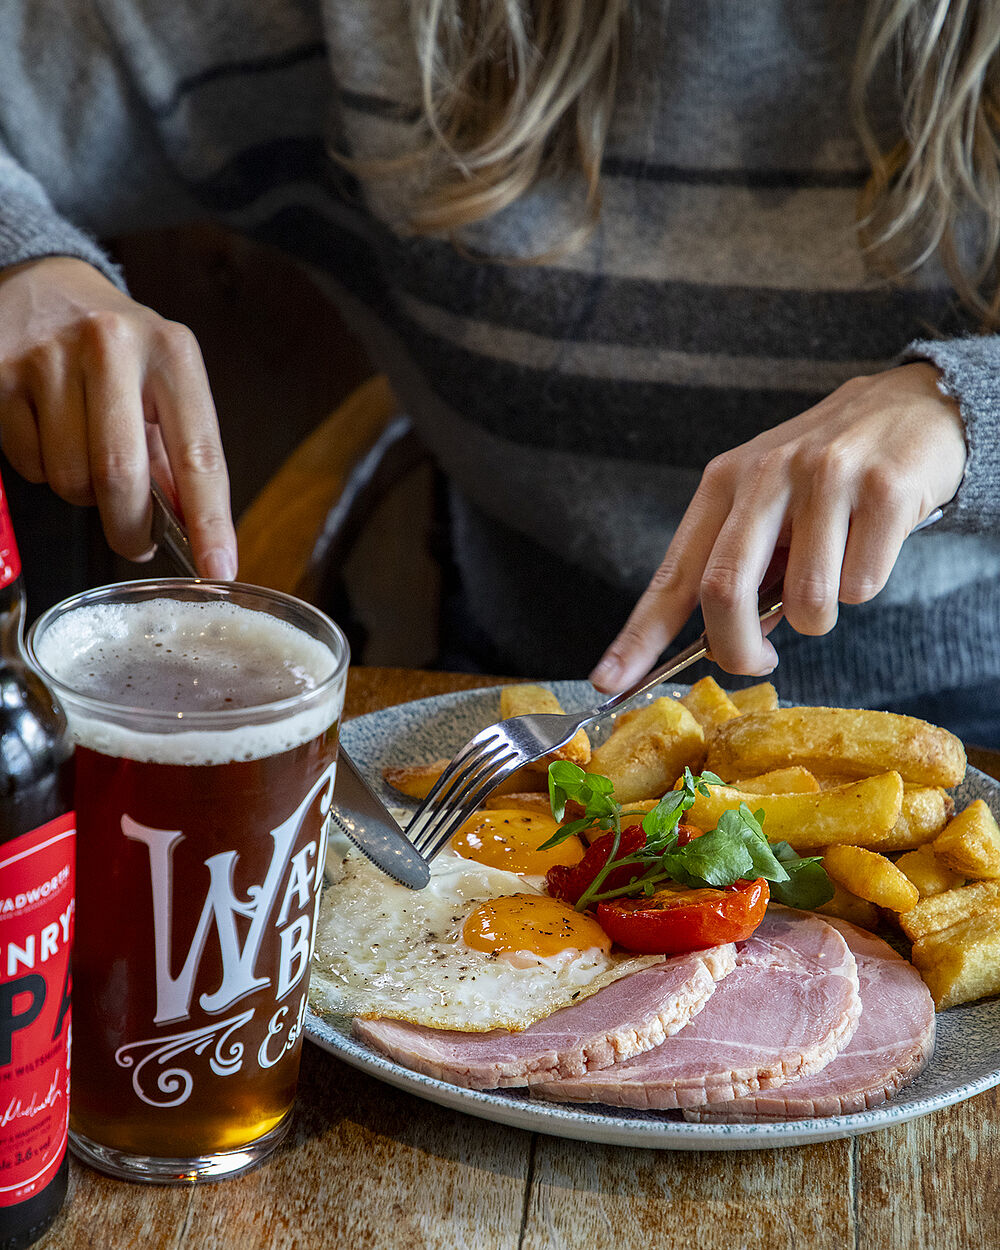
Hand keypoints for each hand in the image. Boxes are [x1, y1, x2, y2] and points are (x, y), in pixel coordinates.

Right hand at [0, 256, 236, 577]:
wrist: (44, 285)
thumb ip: (179, 453)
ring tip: (85, 452)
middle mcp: (112, 347)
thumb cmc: (117, 349)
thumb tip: (194, 529)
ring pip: (72, 479)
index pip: (199, 454)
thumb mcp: (164, 382)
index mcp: (171, 353)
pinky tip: (49, 431)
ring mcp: (49, 358)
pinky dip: (43, 469)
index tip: (219, 569)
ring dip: (83, 492)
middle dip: (131, 529)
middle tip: (136, 543)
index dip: (210, 521)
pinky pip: (30, 466)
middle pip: (121, 477)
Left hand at [590, 362, 965, 690]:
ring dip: (819, 618)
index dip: (638, 636)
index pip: (671, 574)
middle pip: (725, 590)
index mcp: (723, 482)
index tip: (607, 681)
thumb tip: (724, 641)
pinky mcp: (883, 488)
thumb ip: (740, 564)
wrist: (916, 405)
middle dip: (737, 648)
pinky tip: (872, 545)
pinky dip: (866, 586)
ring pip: (806, 602)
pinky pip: (862, 585)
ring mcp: (825, 477)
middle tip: (758, 661)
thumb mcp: (768, 501)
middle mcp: (766, 473)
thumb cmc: (830, 470)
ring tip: (835, 576)